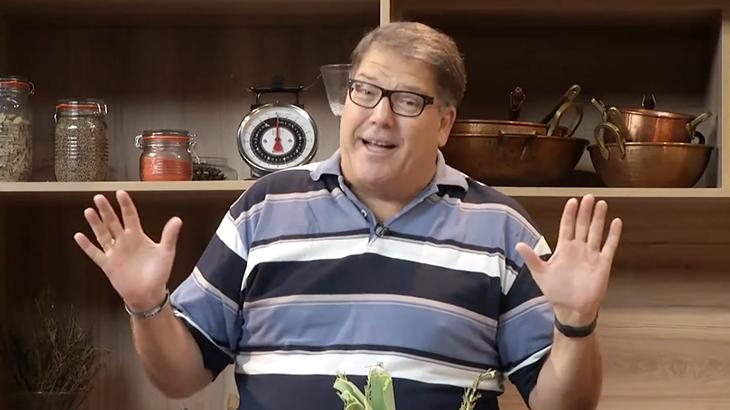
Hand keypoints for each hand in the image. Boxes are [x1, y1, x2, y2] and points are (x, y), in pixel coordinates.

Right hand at [73, 190, 182, 310]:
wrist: (149, 293)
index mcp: (138, 236)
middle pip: (113, 222)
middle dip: (106, 210)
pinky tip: (79, 236)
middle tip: (98, 197)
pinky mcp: (107, 265)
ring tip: (89, 211)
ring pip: (102, 234)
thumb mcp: (166, 252)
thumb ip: (169, 236)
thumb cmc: (159, 273)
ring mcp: (114, 252)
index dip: (125, 205)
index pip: (130, 216)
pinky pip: (95, 253)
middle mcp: (124, 241)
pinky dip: (87, 246)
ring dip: (95, 223)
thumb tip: (177, 219)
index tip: (120, 193)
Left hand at [515, 194, 621, 326]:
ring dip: (599, 219)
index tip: (572, 201)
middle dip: (585, 211)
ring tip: (602, 203)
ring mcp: (591, 255)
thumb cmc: (555, 291)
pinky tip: (616, 222)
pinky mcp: (603, 263)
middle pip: (582, 225)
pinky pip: (609, 246)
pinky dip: (613, 235)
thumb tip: (518, 244)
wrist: (572, 309)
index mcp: (564, 249)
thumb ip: (531, 258)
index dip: (569, 214)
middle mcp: (578, 249)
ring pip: (596, 232)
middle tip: (588, 196)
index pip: (567, 227)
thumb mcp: (540, 274)